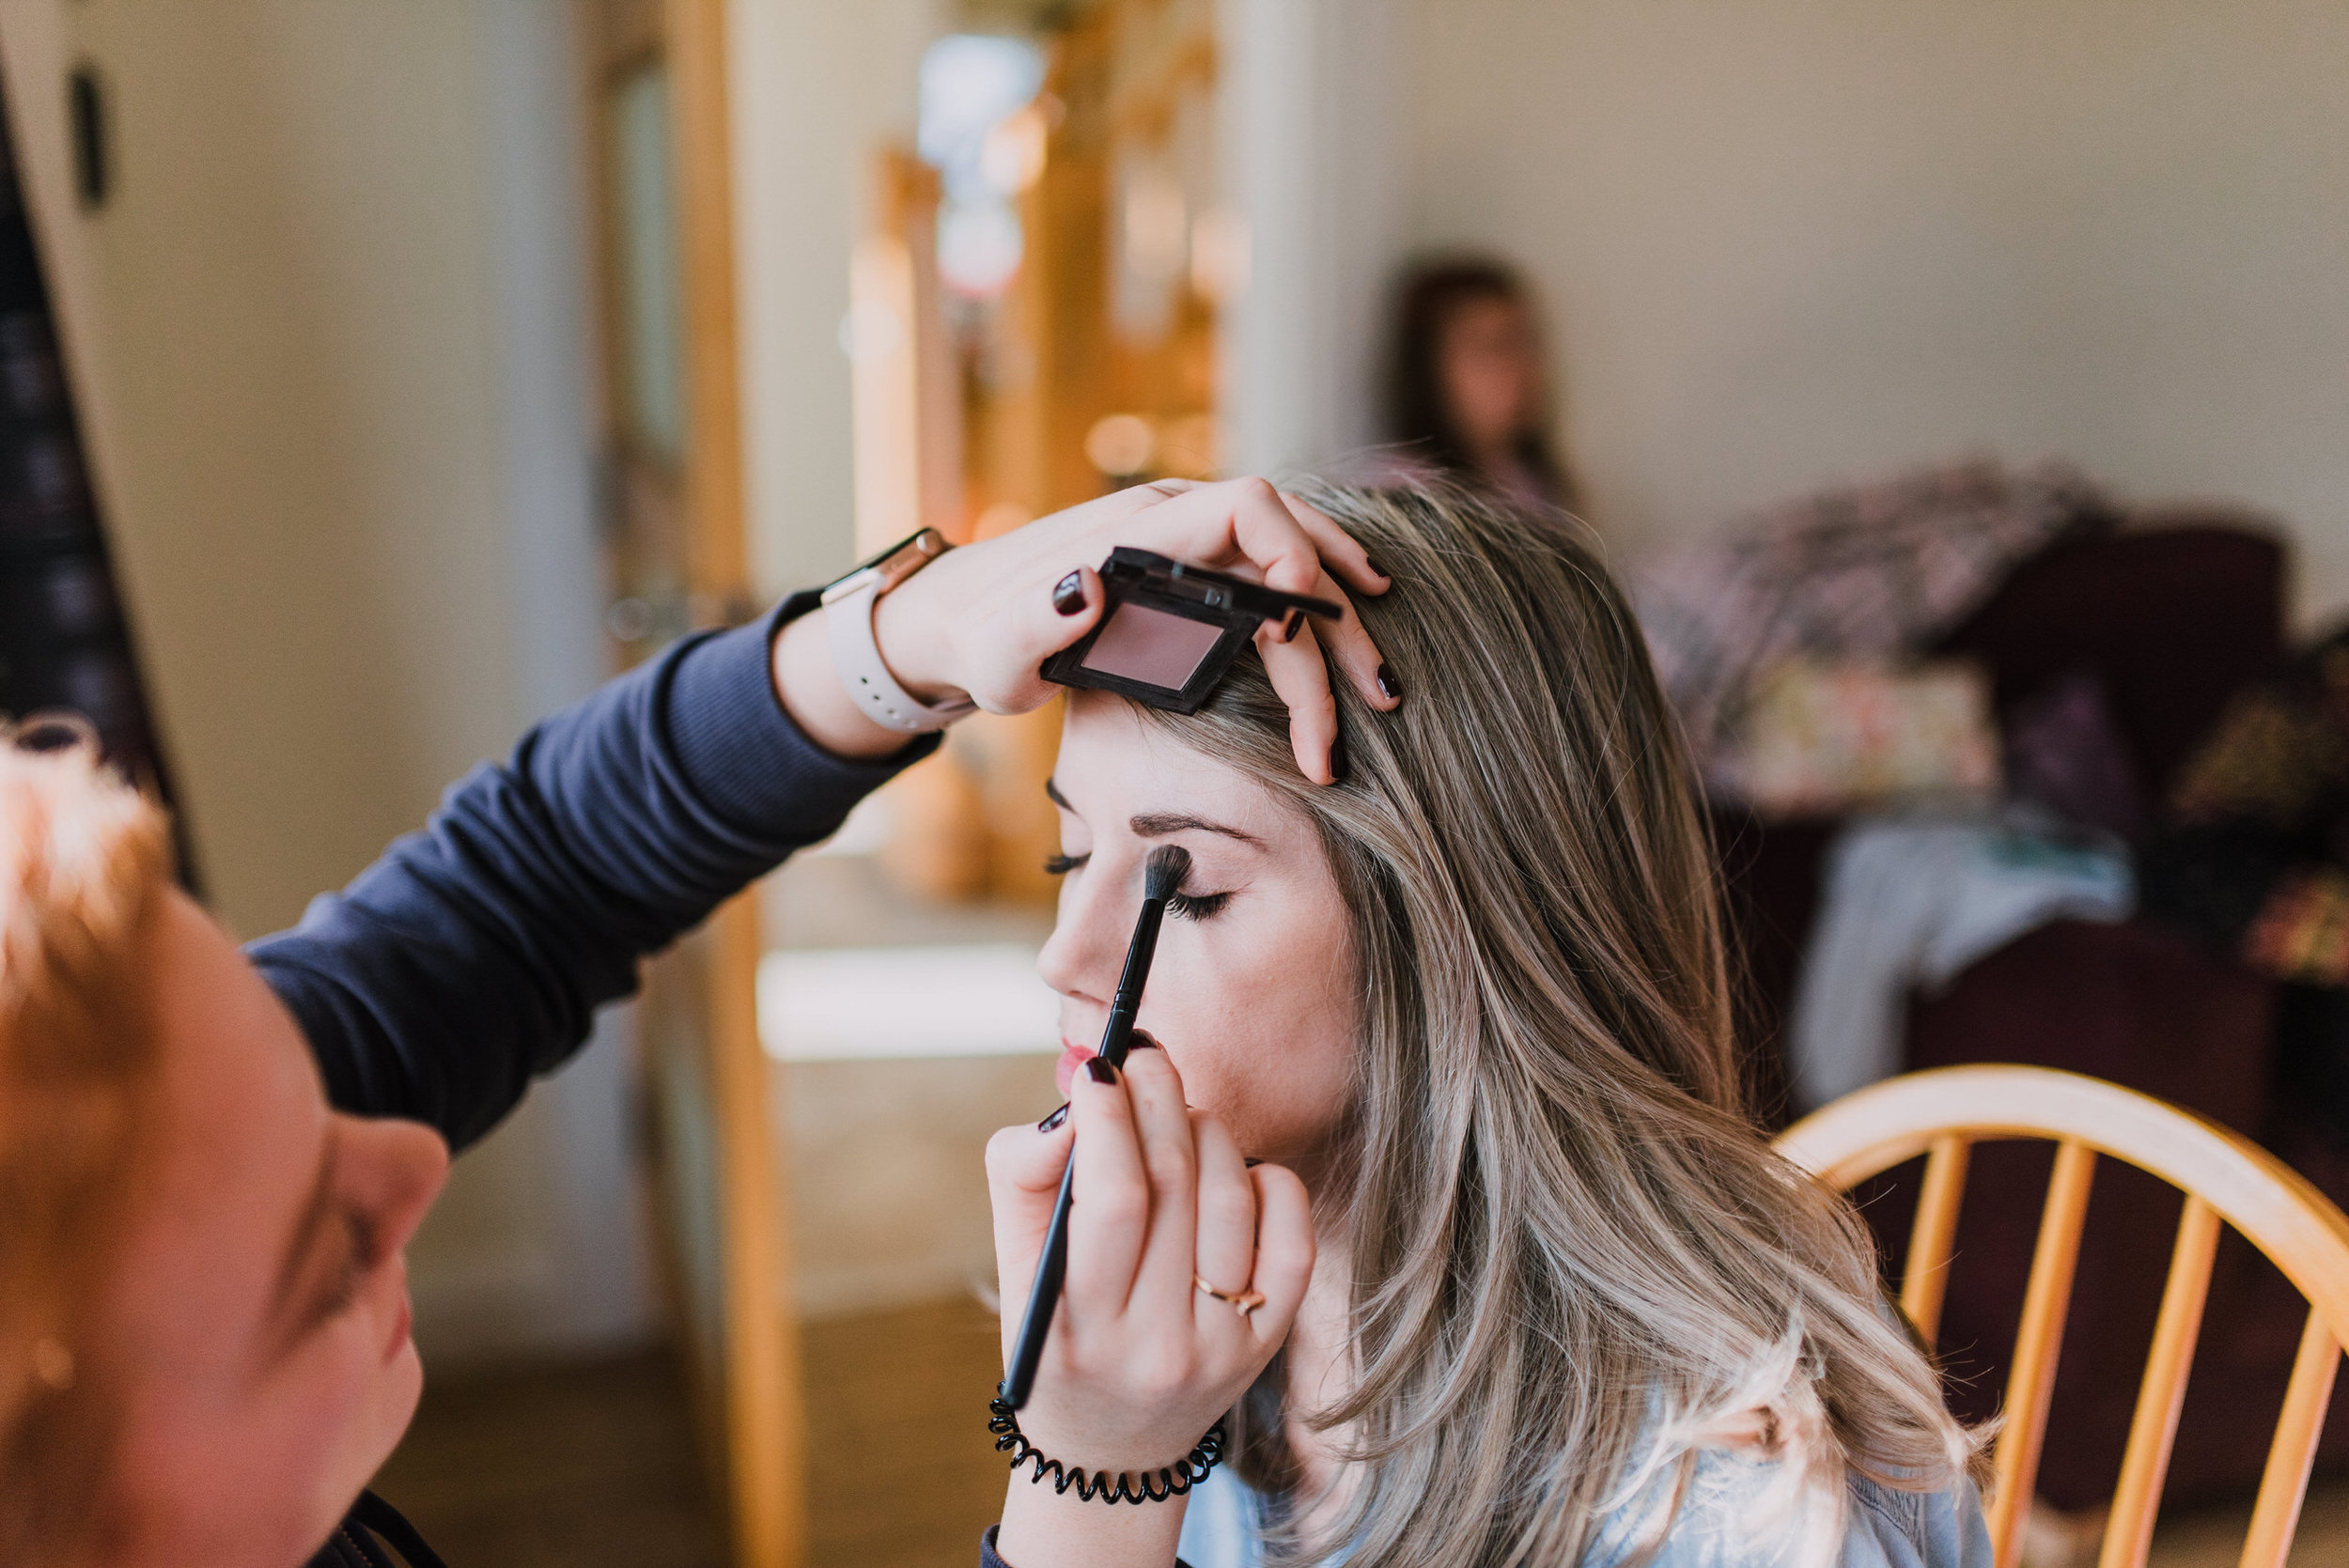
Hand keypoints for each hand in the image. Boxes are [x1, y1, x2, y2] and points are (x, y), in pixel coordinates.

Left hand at [773, 479, 1396, 782]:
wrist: (955, 621)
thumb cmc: (975, 639)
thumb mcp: (994, 648)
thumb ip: (1035, 623)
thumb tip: (1087, 586)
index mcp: (1139, 531)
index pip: (1246, 508)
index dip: (1295, 552)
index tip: (1311, 625)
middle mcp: (1175, 523)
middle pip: (1289, 543)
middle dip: (1339, 616)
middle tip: (1372, 698)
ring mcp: (1187, 544)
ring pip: (1292, 562)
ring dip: (1342, 619)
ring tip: (1376, 688)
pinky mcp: (1190, 573)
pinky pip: (1272, 577)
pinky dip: (1318, 607)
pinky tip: (1350, 636)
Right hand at [984, 1047, 1313, 1567]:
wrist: (1113, 1448)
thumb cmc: (1056, 1330)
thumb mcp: (1016, 1268)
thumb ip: (1023, 1176)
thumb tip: (1077, 1102)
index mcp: (1081, 1328)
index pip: (1113, 1201)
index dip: (1109, 1118)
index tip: (1098, 1066)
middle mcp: (1158, 1345)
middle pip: (1177, 1185)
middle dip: (1158, 1097)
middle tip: (1142, 1057)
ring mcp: (1223, 1347)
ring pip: (1232, 1197)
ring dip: (1205, 1130)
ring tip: (1177, 1116)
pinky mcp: (1269, 1341)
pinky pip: (1291, 1234)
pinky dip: (1269, 1179)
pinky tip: (1235, 1170)